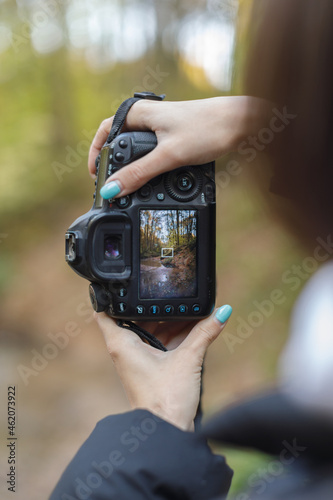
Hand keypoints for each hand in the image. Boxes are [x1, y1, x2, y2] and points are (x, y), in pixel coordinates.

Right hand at [88, 96, 265, 196]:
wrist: (241, 122)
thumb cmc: (208, 128)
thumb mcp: (169, 155)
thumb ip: (139, 173)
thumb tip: (112, 189)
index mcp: (139, 114)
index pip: (105, 132)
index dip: (96, 154)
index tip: (95, 177)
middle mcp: (147, 117)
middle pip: (118, 142)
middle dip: (113, 164)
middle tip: (112, 187)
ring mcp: (160, 126)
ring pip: (136, 149)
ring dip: (131, 167)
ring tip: (129, 187)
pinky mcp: (173, 135)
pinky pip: (151, 152)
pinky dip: (147, 166)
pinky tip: (152, 179)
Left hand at [95, 305, 231, 430]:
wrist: (166, 432)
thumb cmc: (165, 400)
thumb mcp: (188, 360)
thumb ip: (205, 333)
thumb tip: (221, 312)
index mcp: (122, 343)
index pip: (106, 310)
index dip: (111, 294)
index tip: (124, 282)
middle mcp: (126, 349)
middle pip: (135, 317)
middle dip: (154, 306)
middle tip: (172, 292)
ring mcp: (138, 358)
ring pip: (150, 330)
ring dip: (168, 320)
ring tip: (188, 307)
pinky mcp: (150, 367)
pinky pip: (160, 343)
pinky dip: (173, 334)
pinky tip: (193, 326)